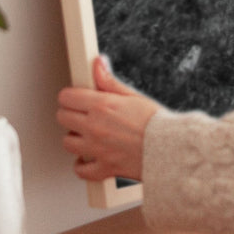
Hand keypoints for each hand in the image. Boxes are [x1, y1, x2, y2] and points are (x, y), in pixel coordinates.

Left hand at [56, 55, 161, 182]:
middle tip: (82, 115)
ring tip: (87, 135)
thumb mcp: (132, 96)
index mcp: (102, 106)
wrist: (171, 149)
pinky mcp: (103, 168)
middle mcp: (95, 127)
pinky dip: (82, 165)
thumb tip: (98, 64)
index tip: (76, 98)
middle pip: (62, 118)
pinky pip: (80, 170)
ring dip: (75, 138)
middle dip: (70, 114)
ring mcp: (97, 149)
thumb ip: (109, 81)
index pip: (67, 97)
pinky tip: (89, 158)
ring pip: (67, 143)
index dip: (71, 96)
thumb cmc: (156, 123)